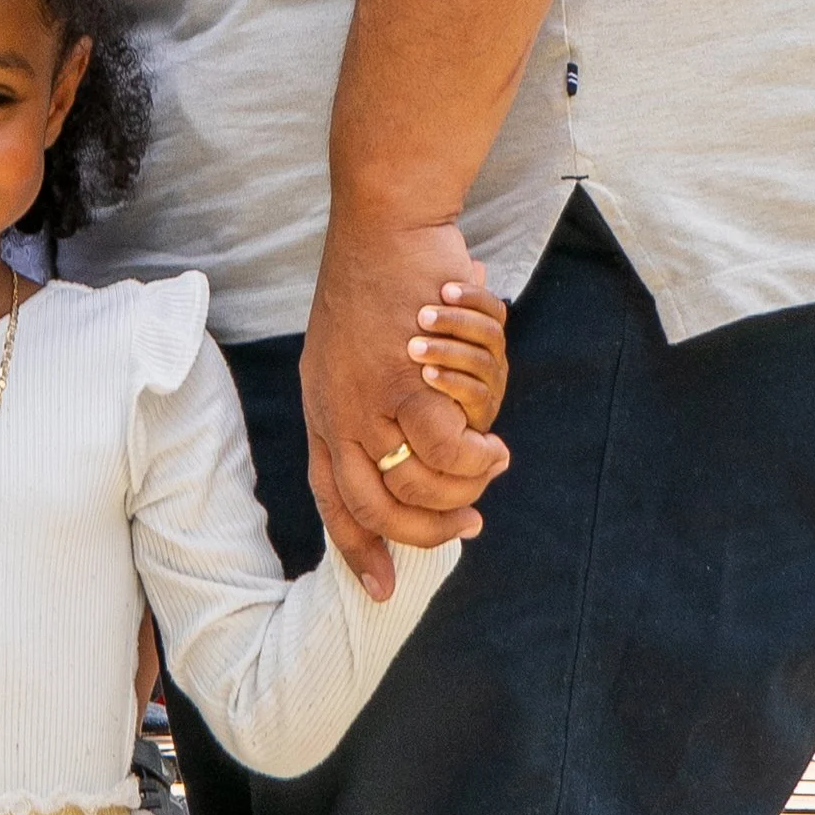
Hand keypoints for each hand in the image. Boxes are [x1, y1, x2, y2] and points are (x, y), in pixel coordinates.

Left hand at [302, 216, 508, 602]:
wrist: (384, 223)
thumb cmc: (376, 278)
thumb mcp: (348, 347)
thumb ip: (373, 398)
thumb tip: (411, 439)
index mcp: (322, 410)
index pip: (332, 498)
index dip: (358, 550)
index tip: (383, 591)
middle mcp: (336, 413)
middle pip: (373, 506)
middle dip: (423, 533)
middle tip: (466, 528)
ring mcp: (366, 399)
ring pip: (413, 482)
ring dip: (459, 488)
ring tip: (490, 469)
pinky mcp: (404, 377)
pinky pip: (444, 440)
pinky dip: (473, 451)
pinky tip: (492, 443)